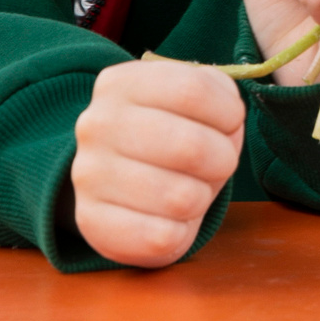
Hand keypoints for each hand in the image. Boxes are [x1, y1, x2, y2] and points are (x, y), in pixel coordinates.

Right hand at [71, 58, 243, 267]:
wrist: (122, 184)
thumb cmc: (173, 134)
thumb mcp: (195, 100)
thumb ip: (218, 95)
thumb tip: (230, 117)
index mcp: (121, 84)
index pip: (193, 90)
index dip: (229, 113)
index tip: (231, 123)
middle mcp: (96, 124)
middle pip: (192, 146)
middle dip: (222, 160)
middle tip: (217, 163)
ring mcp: (88, 174)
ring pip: (181, 198)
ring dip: (201, 197)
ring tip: (190, 189)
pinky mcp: (91, 222)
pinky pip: (162, 236)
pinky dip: (181, 230)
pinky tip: (168, 217)